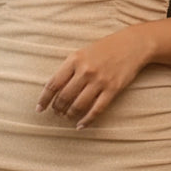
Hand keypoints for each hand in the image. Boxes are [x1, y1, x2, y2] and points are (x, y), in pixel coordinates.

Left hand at [37, 27, 153, 128]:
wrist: (132, 44)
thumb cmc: (104, 48)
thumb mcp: (82, 53)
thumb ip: (69, 69)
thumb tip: (55, 90)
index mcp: (74, 60)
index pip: (53, 84)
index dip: (44, 99)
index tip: (39, 109)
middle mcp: (85, 71)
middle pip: (64, 97)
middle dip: (57, 108)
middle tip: (56, 113)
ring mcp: (99, 81)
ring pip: (78, 105)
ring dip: (70, 114)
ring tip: (67, 117)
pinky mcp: (113, 89)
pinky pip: (97, 109)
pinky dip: (87, 120)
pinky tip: (81, 125)